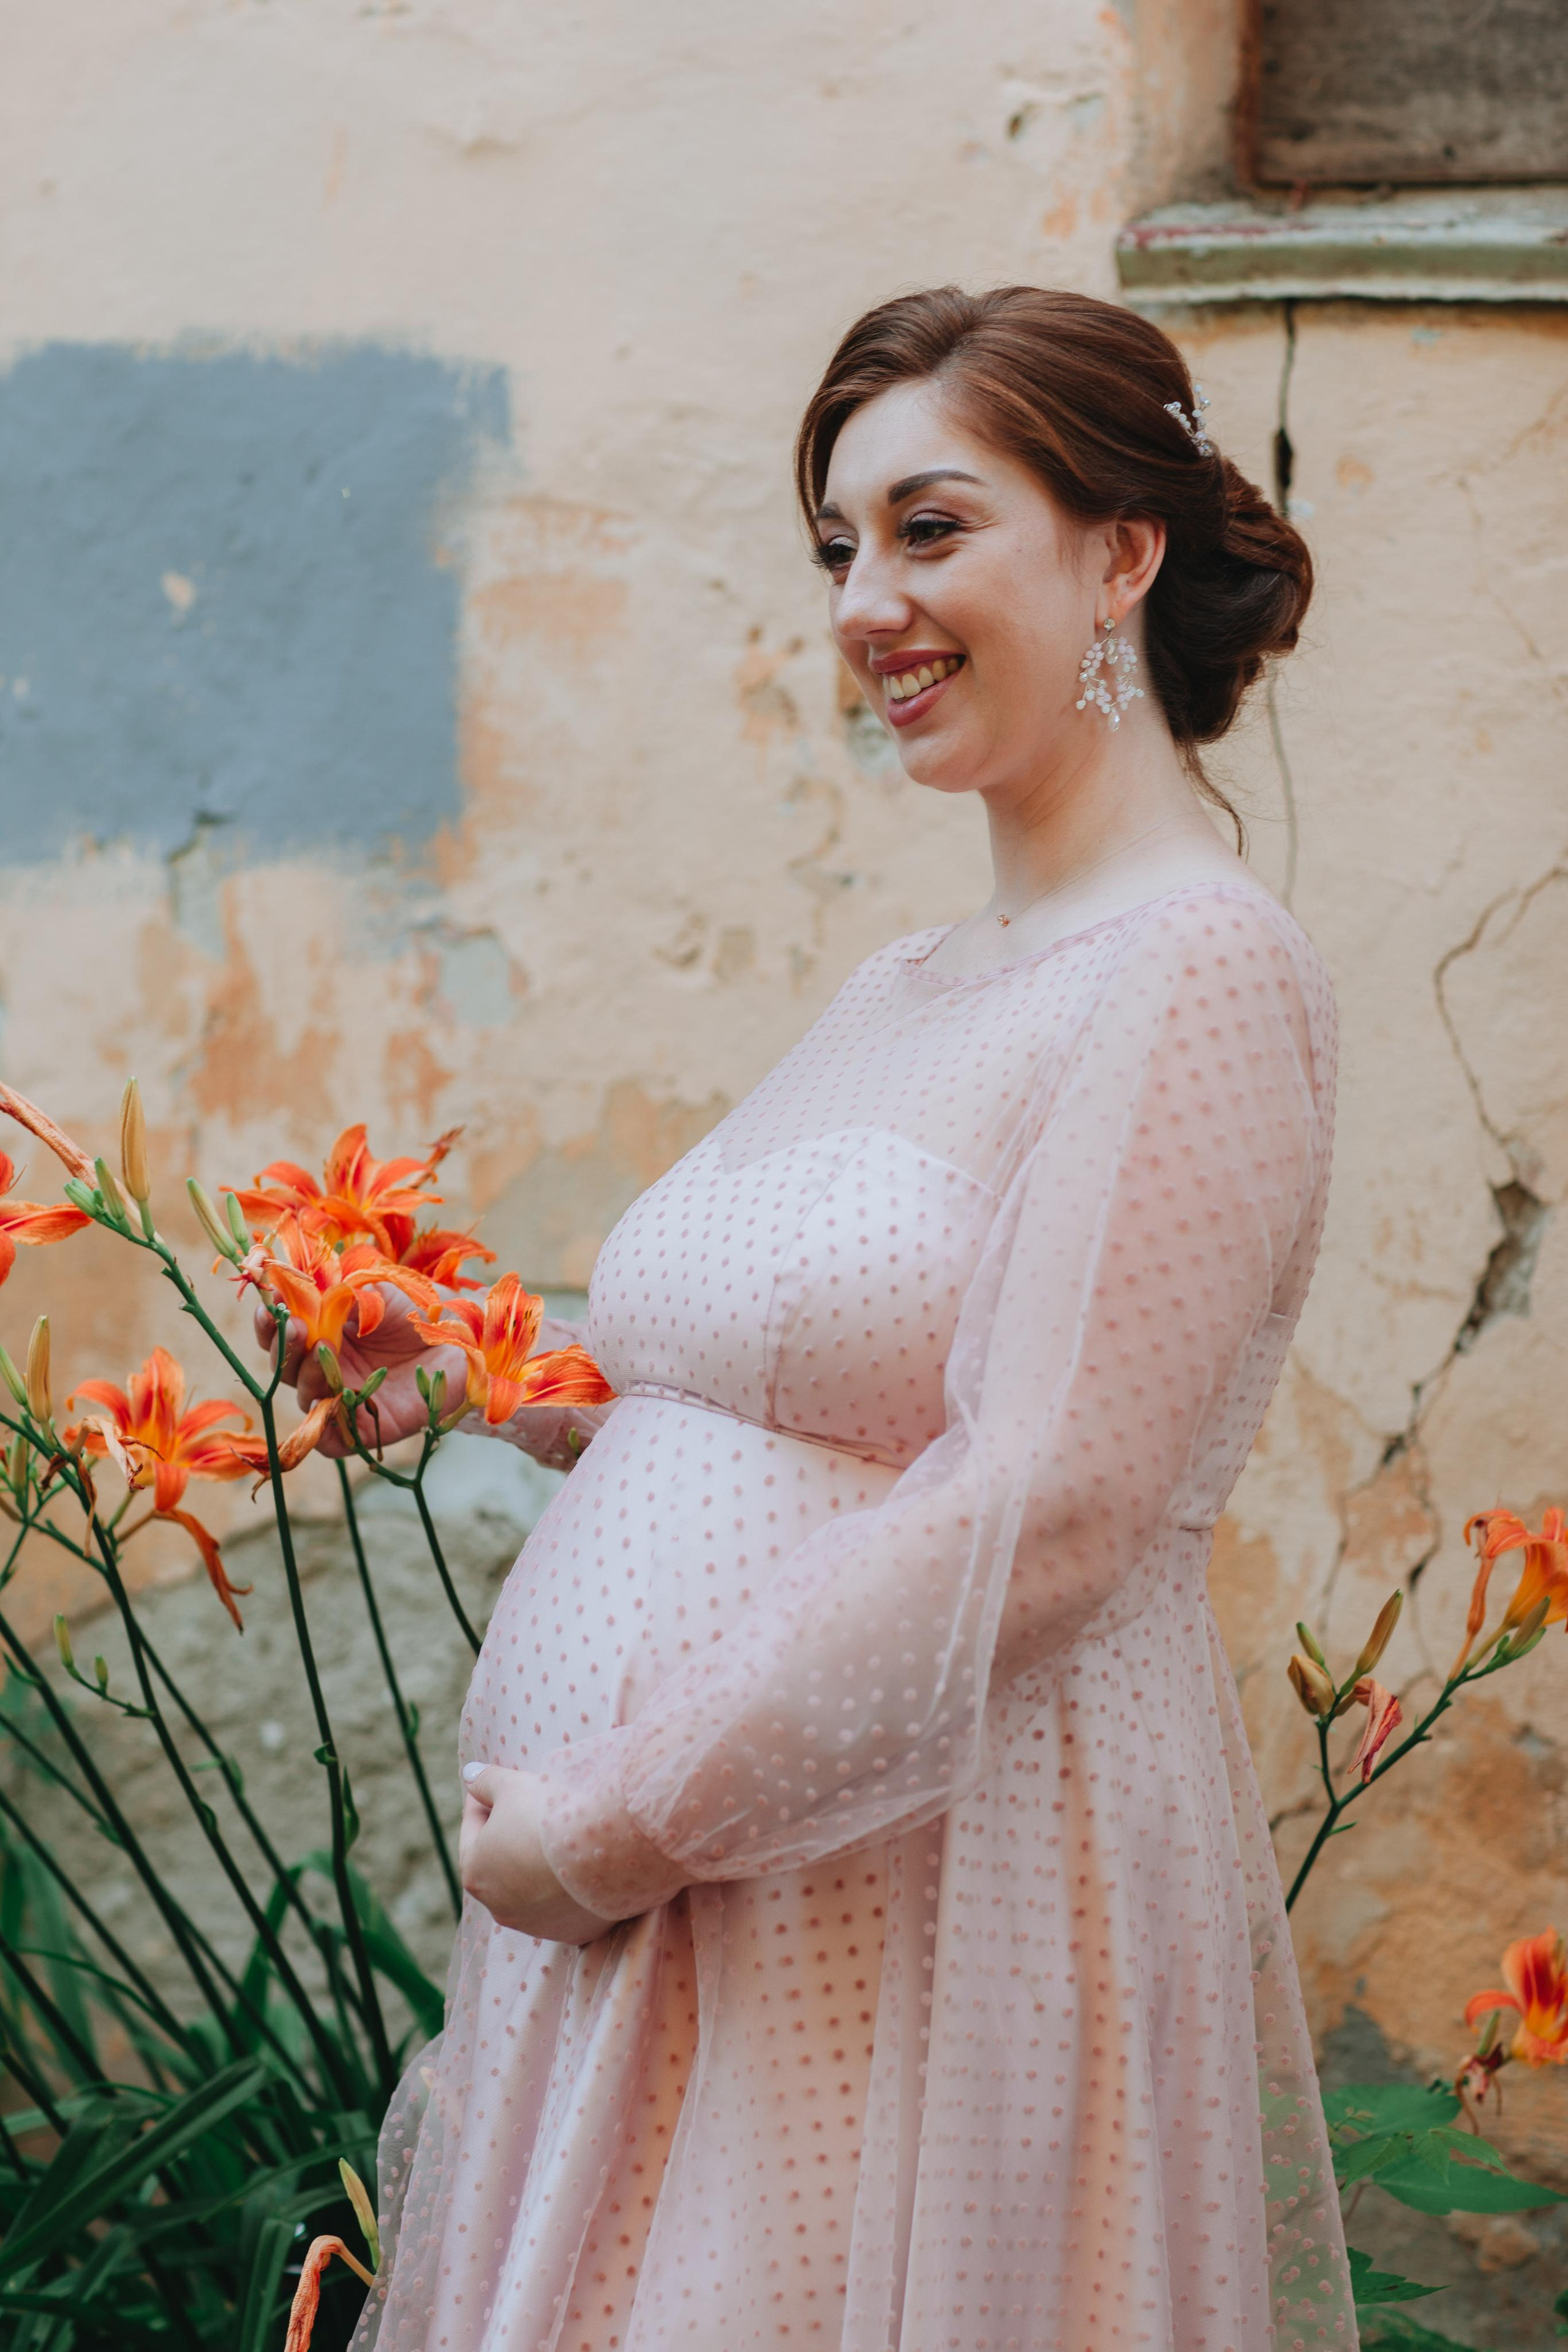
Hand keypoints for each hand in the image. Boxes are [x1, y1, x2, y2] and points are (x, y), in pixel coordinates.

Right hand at [254, 1284, 466, 1457]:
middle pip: (283, 1367)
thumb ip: (341, 1295)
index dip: (269, 1321)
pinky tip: (327, 1407)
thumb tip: (307, 1294)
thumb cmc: (418, 1312)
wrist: (461, 1343)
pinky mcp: (363, 1429)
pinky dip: (322, 1431)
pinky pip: (330, 1442)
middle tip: (296, 1327)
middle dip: (282, 1346)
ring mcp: (342, 1398)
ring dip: (307, 1374)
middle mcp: (325, 1367)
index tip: (270, 1307)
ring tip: (326, 1349)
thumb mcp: (378, 1292)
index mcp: (321, 1332)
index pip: (281, 1331)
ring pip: (304, 1397)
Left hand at [459, 1764, 619, 1943]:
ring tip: (560, 1834)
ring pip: (533, 1888)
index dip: (484, 1800)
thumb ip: (486, 1782)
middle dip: (511, 1834)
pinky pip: (567, 1905)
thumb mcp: (513, 1785)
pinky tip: (582, 1862)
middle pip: (501, 1862)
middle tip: (530, 1806)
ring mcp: (537, 1925)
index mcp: (475, 1872)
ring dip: (539, 1864)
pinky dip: (569, 1886)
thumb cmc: (550, 1814)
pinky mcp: (573, 1933)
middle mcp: (499, 1907)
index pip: (473, 1828)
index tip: (495, 1784)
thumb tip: (470, 1775)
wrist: (609, 1848)